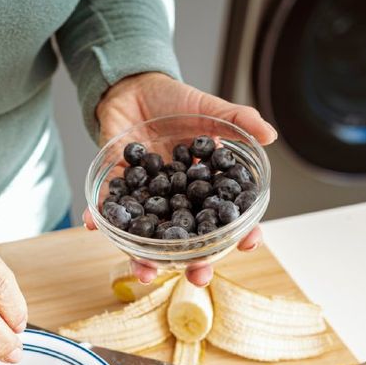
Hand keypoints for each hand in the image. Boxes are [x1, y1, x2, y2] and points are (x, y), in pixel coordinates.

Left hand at [83, 73, 277, 286]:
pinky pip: (110, 208)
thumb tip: (270, 135)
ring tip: (145, 272)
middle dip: (193, 264)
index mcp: (204, 188)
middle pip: (188, 242)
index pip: (226, 219)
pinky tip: (95, 226)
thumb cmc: (175, 102)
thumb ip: (239, 120)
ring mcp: (147, 199)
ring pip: (149, 238)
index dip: (239, 234)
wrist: (135, 87)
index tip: (249, 244)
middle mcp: (176, 201)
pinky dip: (100, 218)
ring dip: (145, 258)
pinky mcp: (118, 188)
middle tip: (198, 277)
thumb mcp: (211, 109)